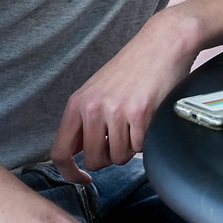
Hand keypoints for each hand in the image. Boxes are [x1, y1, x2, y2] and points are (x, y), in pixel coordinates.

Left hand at [52, 10, 198, 183]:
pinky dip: (146, 140)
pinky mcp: (141, 113)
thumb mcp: (97, 90)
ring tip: (137, 125)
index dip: (70, 174)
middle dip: (109, 157)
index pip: (60, 152)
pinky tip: (149, 120)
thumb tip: (77, 152)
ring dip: (130, 148)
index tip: (84, 180)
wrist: (162, 42)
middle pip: (94, 160)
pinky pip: (140, 147)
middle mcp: (93, 108)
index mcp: (77, 104)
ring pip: (119, 157)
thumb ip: (84, 120)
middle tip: (121, 141)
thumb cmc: (134, 67)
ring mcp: (116, 111)